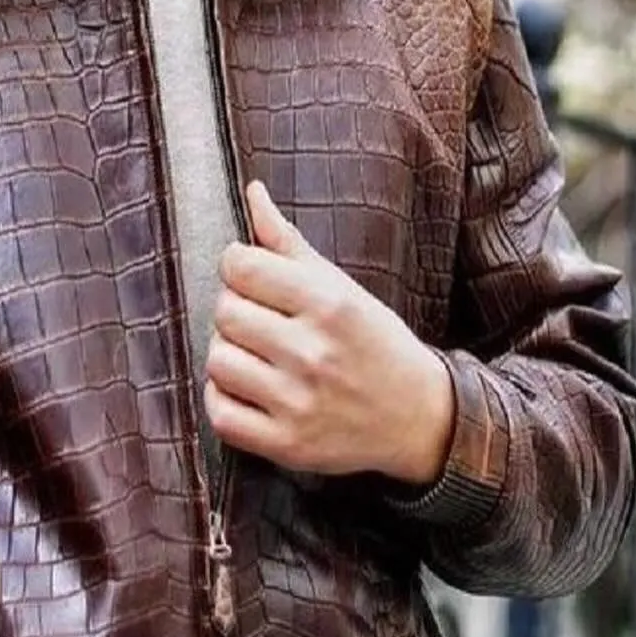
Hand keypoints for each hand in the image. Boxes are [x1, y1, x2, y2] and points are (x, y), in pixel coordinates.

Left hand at [203, 181, 454, 482]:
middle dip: (236, 312)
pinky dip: (225, 400)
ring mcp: (299, 402)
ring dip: (229, 357)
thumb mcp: (340, 287)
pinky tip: (251, 391)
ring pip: (217, 361)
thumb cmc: (373, 343)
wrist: (418, 417)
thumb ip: (288, 243)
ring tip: (258, 358)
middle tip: (262, 323)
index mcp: (329, 304)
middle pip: (225, 313)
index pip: (240, 267)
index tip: (254, 280)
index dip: (239, 268)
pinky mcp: (288, 444)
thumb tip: (253, 192)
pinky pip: (220, 413)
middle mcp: (313, 353)